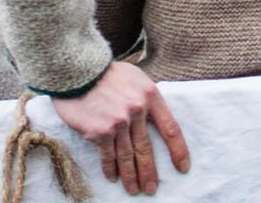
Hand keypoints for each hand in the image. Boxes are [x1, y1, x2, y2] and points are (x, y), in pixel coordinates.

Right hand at [51, 62, 189, 195]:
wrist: (77, 70)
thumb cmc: (106, 72)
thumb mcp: (134, 78)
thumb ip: (145, 98)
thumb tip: (153, 120)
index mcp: (150, 96)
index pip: (170, 129)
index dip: (178, 151)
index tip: (182, 168)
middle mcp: (137, 110)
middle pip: (147, 149)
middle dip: (150, 172)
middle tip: (152, 189)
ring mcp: (118, 122)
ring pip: (127, 156)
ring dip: (131, 176)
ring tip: (134, 190)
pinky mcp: (100, 131)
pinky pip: (108, 155)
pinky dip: (110, 169)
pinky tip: (113, 177)